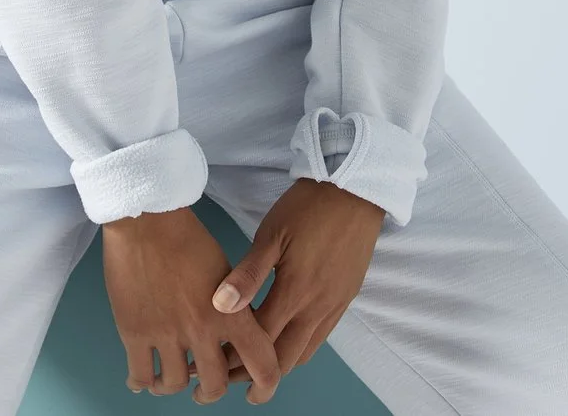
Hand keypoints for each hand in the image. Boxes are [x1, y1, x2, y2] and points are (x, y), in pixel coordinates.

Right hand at [101, 205, 284, 402]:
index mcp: (232, 315)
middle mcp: (202, 330)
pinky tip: (142, 381)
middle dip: (210, 393)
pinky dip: (142, 384)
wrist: (148, 220)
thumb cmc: (189, 238)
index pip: (262, 366)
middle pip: (215, 386)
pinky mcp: (135, 333)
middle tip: (203, 390)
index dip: (264, 388)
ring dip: (173, 387)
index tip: (255, 393)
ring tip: (169, 380)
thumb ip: (235, 309)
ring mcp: (167, 334)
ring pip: (175, 385)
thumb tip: (237, 336)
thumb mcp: (227, 272)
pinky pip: (140, 376)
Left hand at [206, 179, 385, 394]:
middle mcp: (318, 307)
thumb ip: (247, 274)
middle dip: (253, 374)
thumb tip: (220, 306)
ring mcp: (335, 305)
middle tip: (226, 379)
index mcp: (295, 292)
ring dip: (277, 365)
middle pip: (283, 358)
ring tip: (251, 369)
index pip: (260, 340)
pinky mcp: (345, 299)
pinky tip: (284, 343)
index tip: (211, 364)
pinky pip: (320, 338)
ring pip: (305, 353)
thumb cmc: (308, 207)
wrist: (356, 189)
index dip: (234, 356)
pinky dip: (299, 350)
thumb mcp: (271, 234)